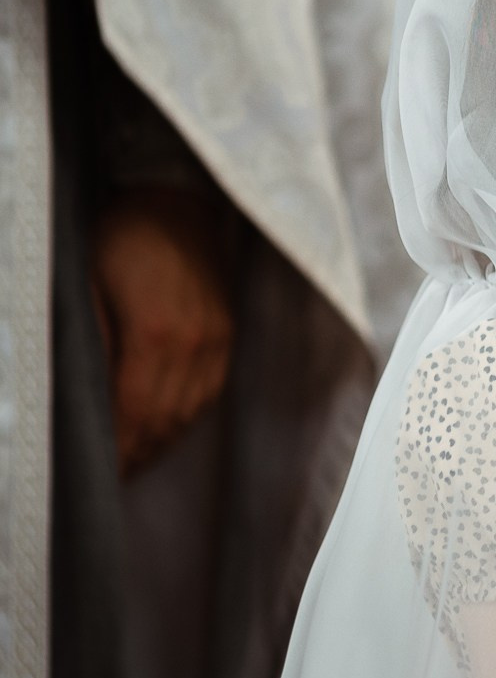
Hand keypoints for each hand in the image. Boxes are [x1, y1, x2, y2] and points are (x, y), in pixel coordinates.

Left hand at [91, 189, 233, 472]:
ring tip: (137, 459)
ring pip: (191, 411)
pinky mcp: (228, 332)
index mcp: (155, 334)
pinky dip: (188, 416)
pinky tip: (169, 425)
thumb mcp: (87, 285)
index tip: (101, 474)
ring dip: (163, 440)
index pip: (135, 413)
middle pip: (166, 420)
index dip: (118, 449)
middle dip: (138, 453)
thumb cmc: (123, 235)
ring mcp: (217, 339)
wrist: (176, 199)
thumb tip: (85, 401)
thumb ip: (90, 344)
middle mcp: (195, 343)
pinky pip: (211, 390)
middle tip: (114, 477)